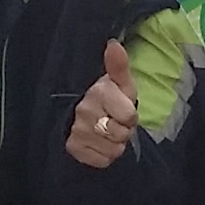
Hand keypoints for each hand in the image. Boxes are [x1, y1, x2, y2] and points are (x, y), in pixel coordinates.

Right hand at [68, 41, 138, 168]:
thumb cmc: (110, 99)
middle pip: (121, 134)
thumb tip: (114, 44)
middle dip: (124, 131)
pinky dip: (104, 155)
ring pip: (113, 149)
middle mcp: (84, 110)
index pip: (130, 117)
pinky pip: (102, 160)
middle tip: (115, 122)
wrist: (84, 117)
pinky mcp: (73, 147)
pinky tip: (98, 143)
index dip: (131, 117)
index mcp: (98, 92)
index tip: (123, 111)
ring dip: (115, 144)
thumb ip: (119, 66)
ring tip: (107, 132)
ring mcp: (77, 130)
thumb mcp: (121, 83)